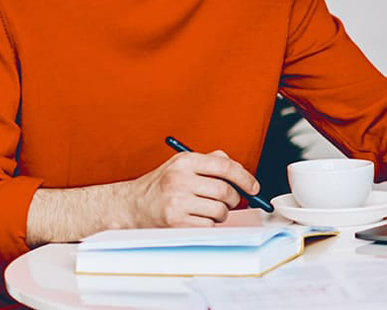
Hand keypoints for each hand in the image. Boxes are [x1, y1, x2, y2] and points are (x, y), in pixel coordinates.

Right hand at [128, 150, 259, 227]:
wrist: (132, 204)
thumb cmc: (161, 184)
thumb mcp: (182, 164)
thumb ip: (210, 161)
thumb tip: (239, 169)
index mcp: (185, 161)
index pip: (224, 165)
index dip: (244, 177)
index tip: (253, 186)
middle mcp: (181, 179)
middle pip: (225, 191)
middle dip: (235, 199)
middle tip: (231, 201)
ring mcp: (178, 201)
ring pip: (220, 211)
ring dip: (222, 213)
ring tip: (210, 209)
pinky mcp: (176, 222)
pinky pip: (209, 226)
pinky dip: (210, 224)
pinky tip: (197, 218)